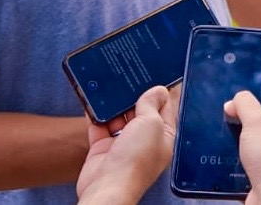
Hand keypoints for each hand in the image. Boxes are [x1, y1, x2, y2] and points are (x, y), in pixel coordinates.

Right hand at [76, 85, 177, 204]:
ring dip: (114, 104)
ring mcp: (122, 145)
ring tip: (111, 84)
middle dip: (135, 95)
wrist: (108, 187)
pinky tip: (94, 99)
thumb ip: (152, 105)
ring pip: (118, 117)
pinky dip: (96, 114)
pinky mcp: (102, 149)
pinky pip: (99, 126)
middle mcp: (144, 141)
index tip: (158, 74)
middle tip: (130, 75)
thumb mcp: (152, 124)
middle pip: (140, 111)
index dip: (163, 91)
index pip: (166, 108)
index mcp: (164, 136)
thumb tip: (157, 90)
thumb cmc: (135, 160)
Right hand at [223, 92, 260, 204]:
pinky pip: (245, 163)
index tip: (235, 99)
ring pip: (250, 145)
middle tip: (223, 117)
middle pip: (260, 125)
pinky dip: (233, 159)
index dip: (255, 97)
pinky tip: (220, 156)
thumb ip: (245, 104)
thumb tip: (233, 103)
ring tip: (216, 136)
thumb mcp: (257, 121)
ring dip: (234, 141)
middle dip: (241, 121)